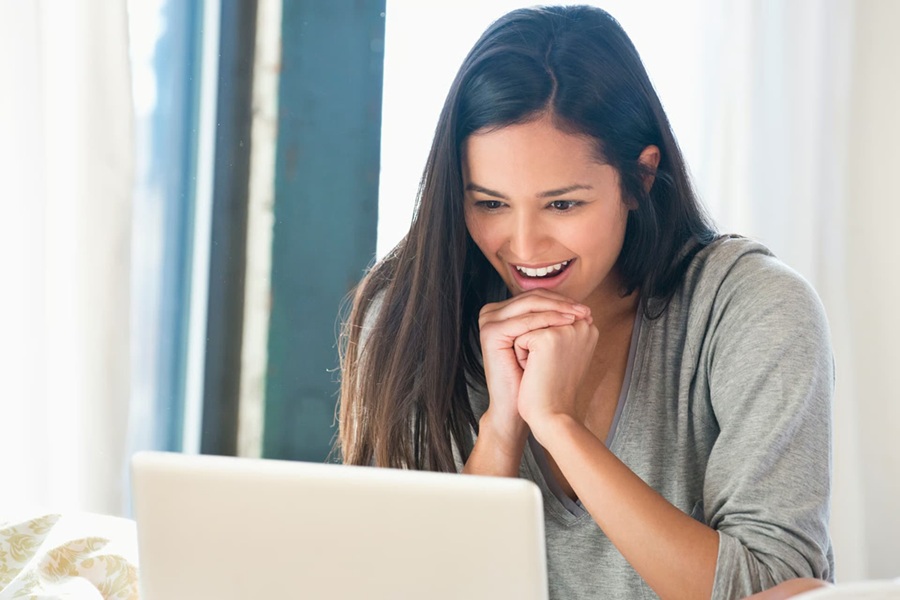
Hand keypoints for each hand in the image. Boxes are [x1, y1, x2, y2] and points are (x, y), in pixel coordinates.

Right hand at [478, 290, 590, 447]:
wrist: (525, 405)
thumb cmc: (537, 376)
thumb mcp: (545, 342)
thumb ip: (553, 319)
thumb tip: (583, 306)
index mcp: (500, 312)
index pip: (534, 297)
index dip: (561, 300)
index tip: (586, 308)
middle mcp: (490, 313)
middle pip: (532, 298)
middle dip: (562, 302)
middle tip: (585, 310)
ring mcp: (487, 321)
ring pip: (530, 305)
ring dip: (559, 308)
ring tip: (580, 315)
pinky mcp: (491, 333)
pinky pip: (526, 321)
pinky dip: (549, 319)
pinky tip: (568, 323)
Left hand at [513, 312, 598, 434]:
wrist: (552, 416)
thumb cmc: (555, 390)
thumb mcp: (563, 354)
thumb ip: (559, 331)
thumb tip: (541, 313)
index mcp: (589, 328)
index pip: (551, 317)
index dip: (541, 340)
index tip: (552, 366)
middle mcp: (582, 325)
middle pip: (538, 318)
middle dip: (534, 343)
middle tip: (546, 370)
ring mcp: (565, 329)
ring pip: (528, 327)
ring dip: (527, 349)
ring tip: (540, 369)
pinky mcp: (547, 337)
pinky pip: (519, 338)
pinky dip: (520, 356)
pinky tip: (534, 372)